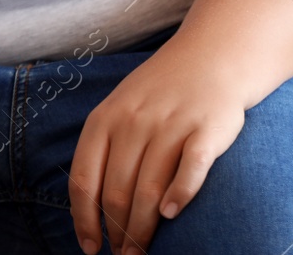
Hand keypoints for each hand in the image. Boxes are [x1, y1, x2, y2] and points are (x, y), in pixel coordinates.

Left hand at [68, 41, 246, 253]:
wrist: (209, 58)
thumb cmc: (158, 95)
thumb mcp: (118, 112)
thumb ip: (104, 152)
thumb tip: (89, 207)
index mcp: (104, 121)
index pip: (83, 179)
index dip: (83, 218)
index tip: (90, 247)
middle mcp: (133, 123)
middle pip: (117, 191)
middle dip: (116, 232)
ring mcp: (170, 125)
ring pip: (149, 188)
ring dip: (143, 228)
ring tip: (141, 252)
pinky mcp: (207, 129)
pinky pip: (191, 167)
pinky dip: (180, 193)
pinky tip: (171, 214)